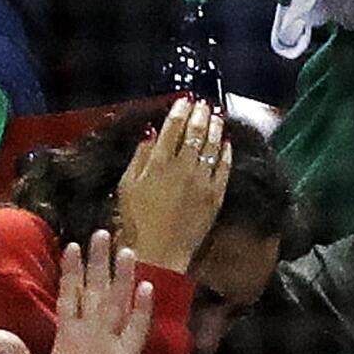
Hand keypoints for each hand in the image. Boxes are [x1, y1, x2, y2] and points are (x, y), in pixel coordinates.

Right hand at [113, 98, 229, 271]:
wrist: (159, 253)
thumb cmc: (136, 221)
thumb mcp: (127, 185)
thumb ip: (140, 156)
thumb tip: (151, 133)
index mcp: (158, 164)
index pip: (173, 128)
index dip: (179, 111)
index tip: (184, 100)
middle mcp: (183, 169)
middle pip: (195, 133)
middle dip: (200, 115)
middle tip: (203, 103)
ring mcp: (202, 182)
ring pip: (212, 147)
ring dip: (215, 128)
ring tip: (216, 115)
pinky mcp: (215, 197)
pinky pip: (224, 169)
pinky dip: (226, 153)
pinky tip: (226, 143)